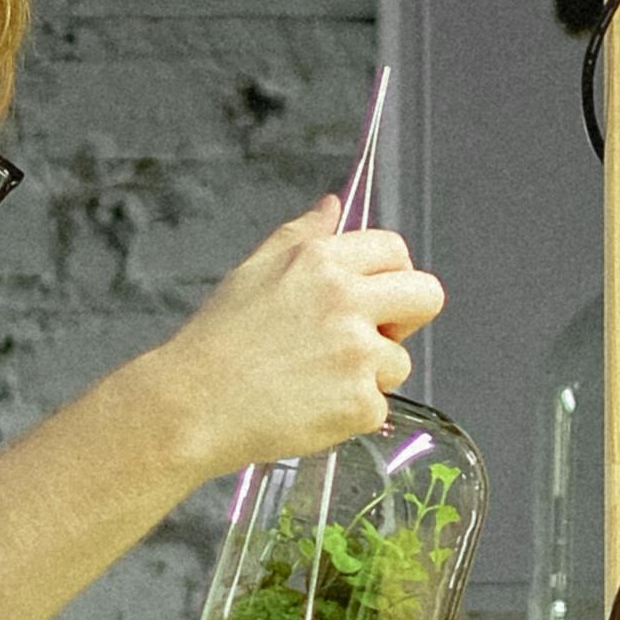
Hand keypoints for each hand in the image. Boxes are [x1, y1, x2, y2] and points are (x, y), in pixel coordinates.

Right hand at [143, 195, 441, 488]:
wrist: (192, 405)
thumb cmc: (217, 341)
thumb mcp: (254, 270)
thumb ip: (303, 235)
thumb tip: (334, 205)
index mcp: (322, 261)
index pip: (395, 250)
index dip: (390, 276)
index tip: (372, 298)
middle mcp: (346, 299)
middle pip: (427, 296)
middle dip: (406, 318)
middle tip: (367, 338)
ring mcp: (357, 353)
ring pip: (400, 361)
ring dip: (371, 375)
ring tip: (318, 381)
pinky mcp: (359, 403)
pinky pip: (379, 407)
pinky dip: (350, 414)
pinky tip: (311, 409)